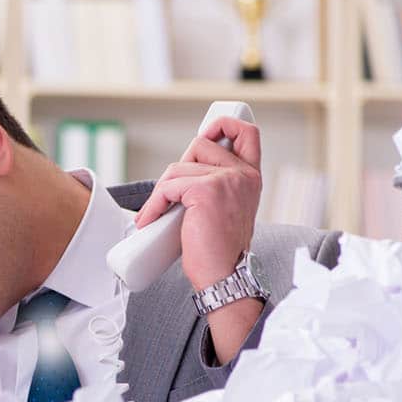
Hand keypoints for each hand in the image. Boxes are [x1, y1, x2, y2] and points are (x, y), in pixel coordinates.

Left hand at [133, 116, 261, 290]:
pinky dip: (154, 204)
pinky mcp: (205, 191)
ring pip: (178, 167)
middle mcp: (243, 174)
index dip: (224, 125)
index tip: (207, 133)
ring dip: (161, 191)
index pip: (246, 132)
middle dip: (178, 167)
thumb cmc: (221, 250)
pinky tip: (151, 220)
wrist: (224, 276)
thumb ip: (216, 185)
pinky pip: (168, 187)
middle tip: (172, 195)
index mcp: (251, 177)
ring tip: (158, 214)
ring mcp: (226, 180)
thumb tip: (184, 171)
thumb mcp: (226, 209)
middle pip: (199, 145)